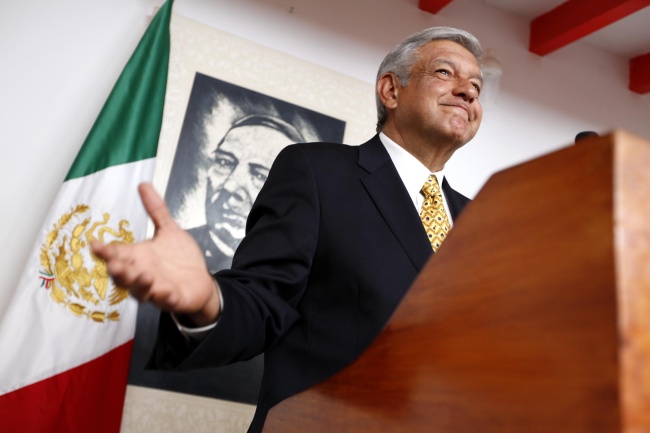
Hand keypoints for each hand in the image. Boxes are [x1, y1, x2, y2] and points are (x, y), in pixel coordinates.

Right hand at [91, 183, 220, 325]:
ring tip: (143, 276)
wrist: (200, 282)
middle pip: (124, 275)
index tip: (94, 244)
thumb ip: (157, 210)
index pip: (117, 253)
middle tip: (114, 264)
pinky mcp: (172, 299)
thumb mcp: (169, 230)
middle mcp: (142, 274)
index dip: (105, 251)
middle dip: (119, 271)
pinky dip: (165, 297)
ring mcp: (156, 289)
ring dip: (140, 284)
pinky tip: (166, 292)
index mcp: (138, 258)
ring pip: (141, 290)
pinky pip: (166, 300)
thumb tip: (143, 185)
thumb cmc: (180, 259)